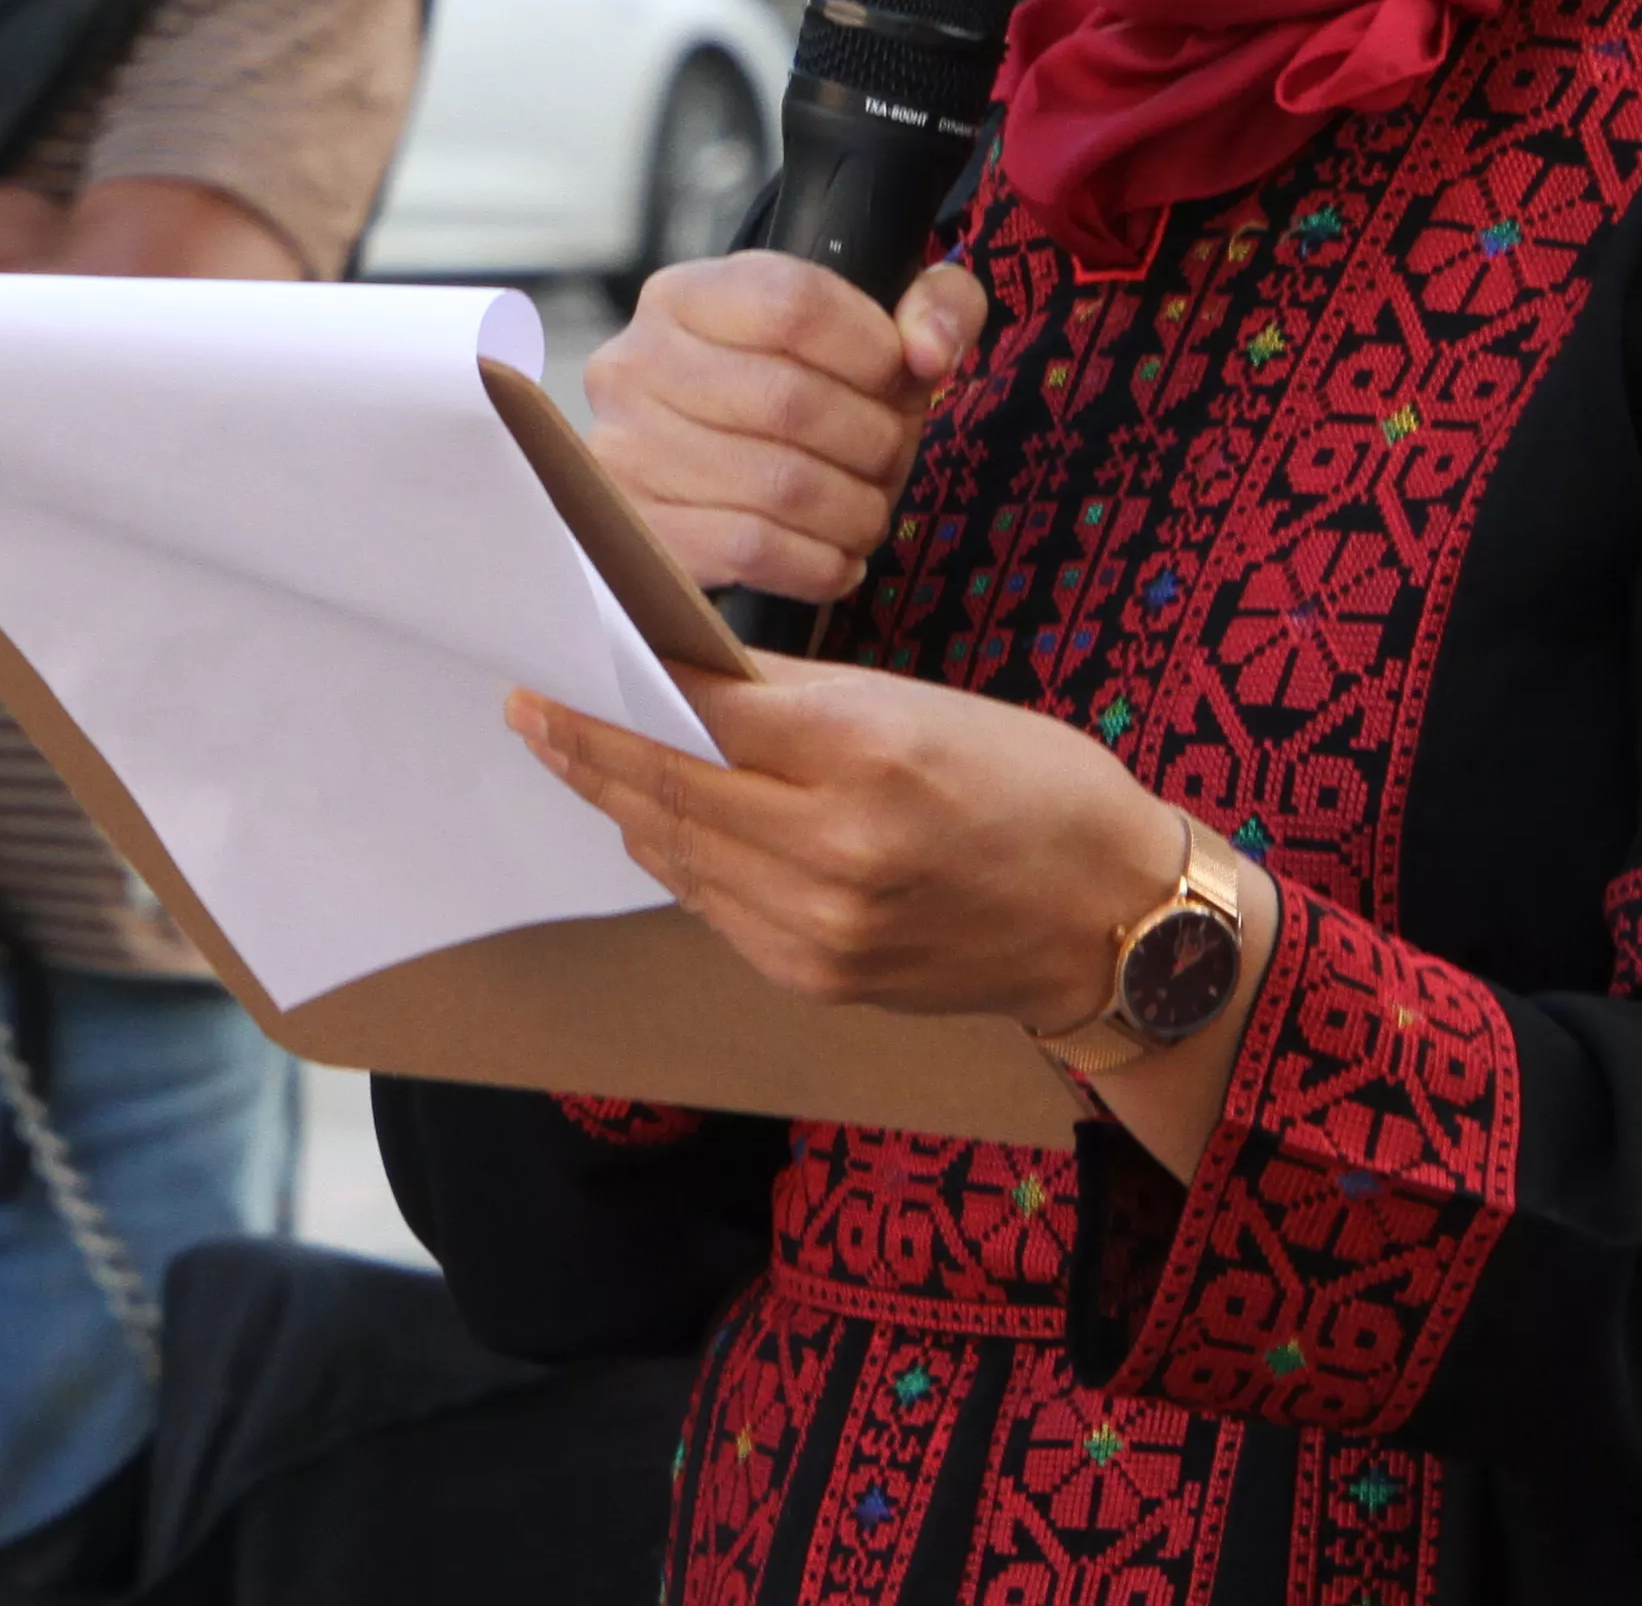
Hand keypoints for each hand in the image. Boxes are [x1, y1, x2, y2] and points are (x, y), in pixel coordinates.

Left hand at [509, 658, 1170, 1031]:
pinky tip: (651, 817)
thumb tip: (681, 669)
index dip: (610, 690)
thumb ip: (796, 696)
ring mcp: (819, 928)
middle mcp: (834, 851)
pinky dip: (675, 854)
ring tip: (574, 751)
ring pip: (677, 851)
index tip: (550, 665)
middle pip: (667, 789)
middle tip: (530, 706)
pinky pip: (713, 904)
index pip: (697, 716)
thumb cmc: (1032, 786)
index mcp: (866, 757)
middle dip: (586, 744)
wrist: (1111, 921)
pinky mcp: (815, 976)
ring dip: (617, 799)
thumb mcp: (924, 705)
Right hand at [577, 251, 984, 598]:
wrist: (720, 475)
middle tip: (888, 458)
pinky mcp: (639, 533)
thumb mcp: (876, 333)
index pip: (794, 305)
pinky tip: (835, 555)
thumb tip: (929, 352)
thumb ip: (936, 307)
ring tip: (863, 508)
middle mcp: (636, 363)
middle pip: (792, 402)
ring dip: (855, 510)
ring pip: (781, 486)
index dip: (872, 350)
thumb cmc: (807, 398)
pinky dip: (819, 564)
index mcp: (686, 295)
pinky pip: (753, 551)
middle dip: (873, 442)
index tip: (898, 377)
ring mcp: (625, 450)